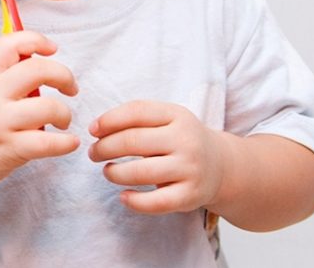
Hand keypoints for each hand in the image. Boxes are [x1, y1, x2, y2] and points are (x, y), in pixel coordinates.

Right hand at [0, 31, 79, 195]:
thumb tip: (34, 63)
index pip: (10, 44)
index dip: (36, 40)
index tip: (52, 49)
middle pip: (38, 71)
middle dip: (64, 76)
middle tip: (71, 88)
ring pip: (48, 108)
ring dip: (65, 114)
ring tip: (63, 121)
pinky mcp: (6, 150)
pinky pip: (46, 143)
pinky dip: (65, 143)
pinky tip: (69, 143)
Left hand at [88, 100, 231, 213]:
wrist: (220, 165)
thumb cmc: (181, 139)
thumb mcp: (167, 119)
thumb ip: (136, 118)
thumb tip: (97, 129)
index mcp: (177, 115)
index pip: (136, 112)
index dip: (109, 120)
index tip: (93, 130)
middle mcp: (185, 140)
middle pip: (133, 142)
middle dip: (105, 148)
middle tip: (94, 153)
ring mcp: (189, 169)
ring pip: (140, 173)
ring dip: (114, 173)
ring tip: (108, 171)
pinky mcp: (190, 196)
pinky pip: (155, 202)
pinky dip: (134, 201)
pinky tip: (123, 196)